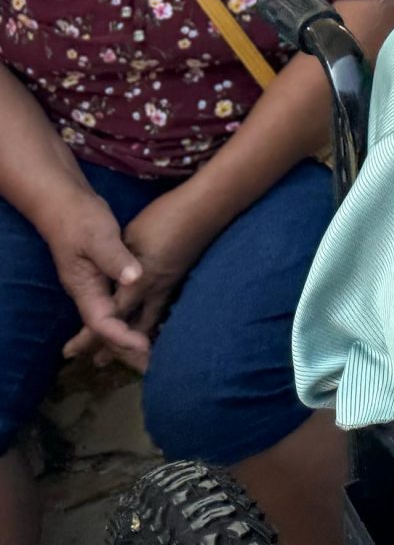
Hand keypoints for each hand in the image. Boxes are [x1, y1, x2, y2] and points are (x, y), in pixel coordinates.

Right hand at [39, 195, 150, 369]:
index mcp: (85, 288)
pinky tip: (144, 324)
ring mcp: (95, 287)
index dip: (122, 337)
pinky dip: (129, 318)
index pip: (102, 323)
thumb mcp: (99, 237)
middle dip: (124, 349)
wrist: (66, 205)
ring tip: (148, 356)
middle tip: (150, 367)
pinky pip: (117, 306)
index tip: (144, 347)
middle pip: (106, 330)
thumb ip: (115, 258)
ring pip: (111, 321)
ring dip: (127, 337)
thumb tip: (135, 277)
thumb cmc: (80, 220)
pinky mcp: (105, 277)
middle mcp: (89, 293)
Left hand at [86, 191, 216, 356]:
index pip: (111, 317)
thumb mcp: (132, 237)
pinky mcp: (180, 276)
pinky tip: (155, 325)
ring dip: (138, 337)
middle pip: (133, 327)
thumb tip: (107, 278)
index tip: (72, 352)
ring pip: (153, 321)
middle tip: (100, 363)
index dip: (91, 336)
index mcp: (139, 283)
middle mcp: (156, 290)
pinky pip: (164, 309)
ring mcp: (172, 284)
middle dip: (115, 346)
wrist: (206, 208)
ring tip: (128, 352)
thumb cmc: (166, 219)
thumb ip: (117, 262)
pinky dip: (155, 324)